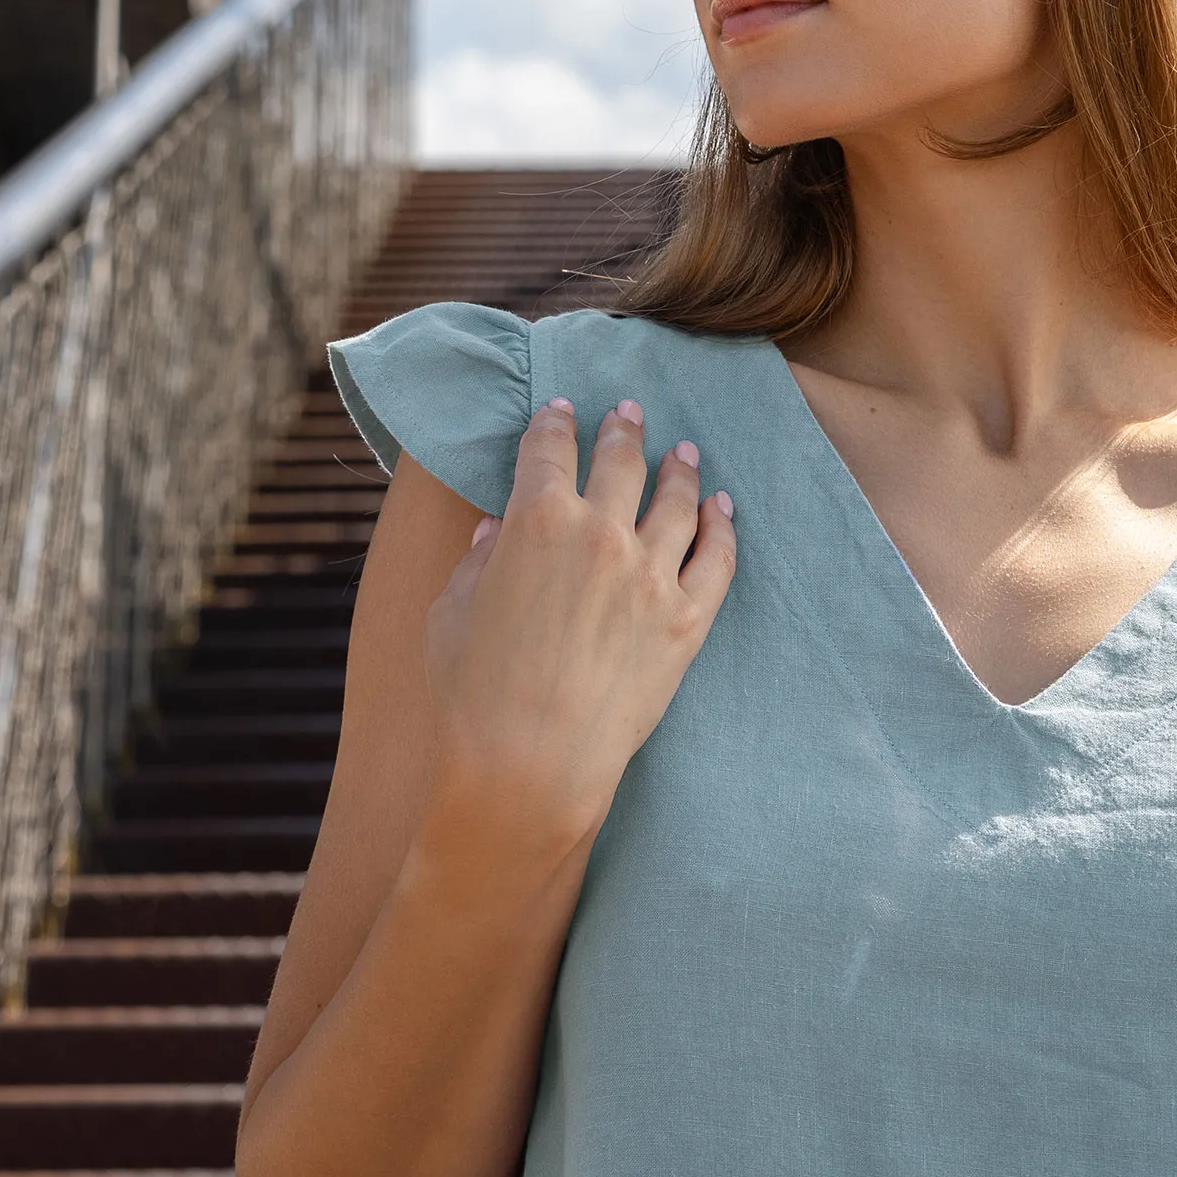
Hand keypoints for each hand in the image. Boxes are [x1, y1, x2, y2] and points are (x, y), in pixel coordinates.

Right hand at [418, 397, 736, 848]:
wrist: (529, 766)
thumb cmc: (472, 694)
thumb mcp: (453, 612)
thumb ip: (479, 561)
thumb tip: (496, 531)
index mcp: (535, 519)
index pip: (548, 450)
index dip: (554, 423)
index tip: (561, 411)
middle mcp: (601, 533)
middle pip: (621, 461)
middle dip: (624, 429)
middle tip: (630, 413)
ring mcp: (651, 574)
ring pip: (678, 501)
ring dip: (681, 469)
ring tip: (685, 452)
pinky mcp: (686, 619)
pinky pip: (717, 558)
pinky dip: (723, 526)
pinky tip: (722, 509)